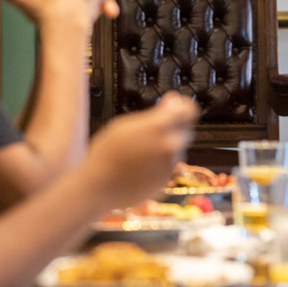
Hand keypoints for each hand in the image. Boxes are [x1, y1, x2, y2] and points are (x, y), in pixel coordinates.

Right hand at [81, 92, 198, 207]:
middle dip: (174, 126)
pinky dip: (160, 161)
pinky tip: (140, 164)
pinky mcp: (166, 179)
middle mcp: (170, 146)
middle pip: (185, 129)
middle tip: (153, 128)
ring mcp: (170, 165)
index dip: (184, 106)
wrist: (99, 186)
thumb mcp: (126, 124)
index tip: (176, 106)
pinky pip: (169, 164)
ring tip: (140, 150)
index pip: (188, 110)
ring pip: (178, 148)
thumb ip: (155, 113)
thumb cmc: (107, 151)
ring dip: (166, 145)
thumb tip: (173, 100)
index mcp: (159, 126)